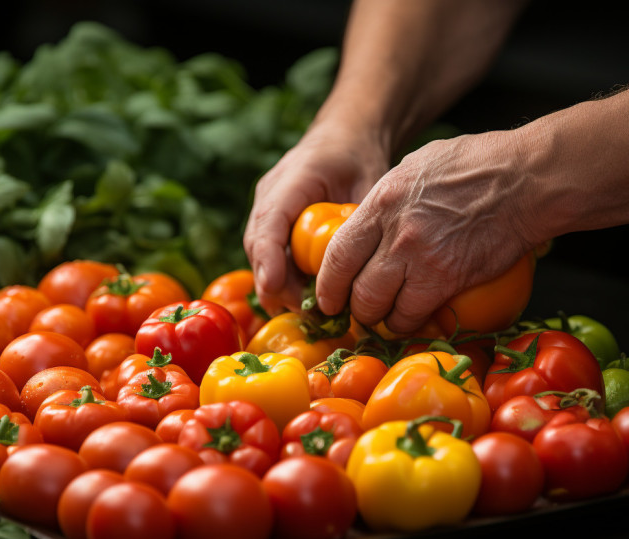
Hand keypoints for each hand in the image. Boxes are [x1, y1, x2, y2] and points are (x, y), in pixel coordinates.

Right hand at [243, 121, 389, 314]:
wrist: (345, 138)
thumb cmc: (359, 157)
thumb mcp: (370, 182)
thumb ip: (361, 218)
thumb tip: (363, 261)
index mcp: (293, 179)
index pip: (270, 221)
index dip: (269, 257)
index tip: (274, 286)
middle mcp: (270, 195)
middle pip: (258, 246)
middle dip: (277, 283)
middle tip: (308, 312)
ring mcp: (266, 209)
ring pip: (260, 256)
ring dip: (280, 286)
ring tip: (312, 312)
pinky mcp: (272, 224)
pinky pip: (270, 256)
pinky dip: (285, 279)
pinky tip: (309, 298)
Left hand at [315, 130, 539, 333]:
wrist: (526, 180)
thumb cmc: (479, 165)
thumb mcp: (416, 169)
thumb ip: (389, 200)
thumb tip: (373, 223)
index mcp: (382, 201)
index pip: (337, 252)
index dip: (327, 283)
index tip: (327, 297)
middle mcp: (394, 231)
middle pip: (354, 287)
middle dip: (353, 307)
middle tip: (359, 312)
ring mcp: (419, 257)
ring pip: (378, 306)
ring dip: (380, 319)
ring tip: (387, 318)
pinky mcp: (446, 279)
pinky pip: (413, 315)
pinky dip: (408, 323)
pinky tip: (414, 320)